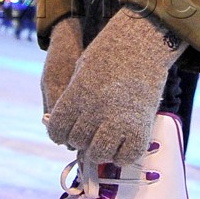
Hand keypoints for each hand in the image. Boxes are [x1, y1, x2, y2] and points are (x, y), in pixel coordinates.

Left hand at [45, 8, 181, 167]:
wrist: (142, 43)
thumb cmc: (109, 54)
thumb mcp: (81, 72)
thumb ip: (72, 99)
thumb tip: (66, 127)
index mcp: (76, 97)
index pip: (57, 130)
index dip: (60, 133)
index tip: (67, 131)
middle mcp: (94, 112)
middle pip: (77, 142)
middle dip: (81, 140)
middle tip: (91, 132)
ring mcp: (118, 122)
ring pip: (99, 153)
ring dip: (100, 151)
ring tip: (106, 141)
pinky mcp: (140, 128)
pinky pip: (127, 156)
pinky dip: (123, 156)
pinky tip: (123, 146)